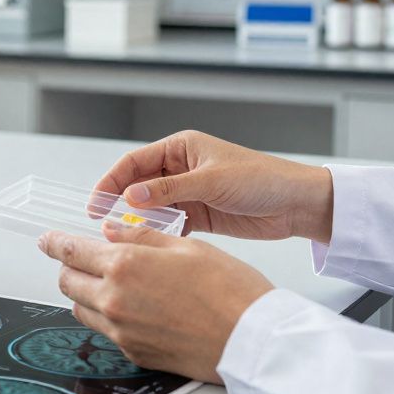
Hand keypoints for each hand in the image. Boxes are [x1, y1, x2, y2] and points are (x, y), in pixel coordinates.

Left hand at [39, 221, 273, 383]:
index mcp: (125, 266)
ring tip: (109, 283)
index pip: (71, 251)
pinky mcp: (133, 353)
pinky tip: (132, 307)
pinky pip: (105, 331)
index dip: (54, 243)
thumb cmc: (230, 291)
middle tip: (81, 259)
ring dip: (85, 293)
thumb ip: (141, 238)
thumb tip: (111, 231)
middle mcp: (114, 300)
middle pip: (67, 282)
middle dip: (69, 267)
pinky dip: (107, 316)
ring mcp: (121, 331)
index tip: (46, 240)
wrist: (252, 341)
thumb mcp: (186, 247)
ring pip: (80, 309)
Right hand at [92, 130, 333, 243]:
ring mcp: (188, 193)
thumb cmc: (262, 179)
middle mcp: (181, 168)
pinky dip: (159, 234)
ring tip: (125, 237)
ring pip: (151, 207)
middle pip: (138, 185)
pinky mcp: (198, 215)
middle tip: (103, 223)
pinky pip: (169, 224)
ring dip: (139, 221)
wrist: (296, 204)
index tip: (97, 202)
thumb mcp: (211, 181)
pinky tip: (152, 245)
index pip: (134, 162)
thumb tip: (131, 195)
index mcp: (181, 148)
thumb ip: (169, 189)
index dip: (111, 181)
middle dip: (120, 203)